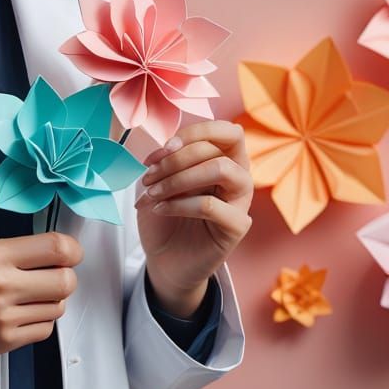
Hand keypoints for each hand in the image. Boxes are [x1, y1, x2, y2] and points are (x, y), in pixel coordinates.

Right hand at [0, 232, 82, 370]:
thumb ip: (15, 251)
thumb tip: (58, 253)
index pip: (56, 247)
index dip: (73, 251)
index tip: (72, 254)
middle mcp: (1, 283)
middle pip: (65, 280)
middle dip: (66, 278)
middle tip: (54, 277)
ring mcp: (4, 315)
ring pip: (58, 306)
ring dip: (52, 301)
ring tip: (31, 297)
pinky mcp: (5, 341)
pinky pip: (44, 329)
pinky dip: (40, 321)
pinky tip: (23, 314)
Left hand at [135, 120, 252, 313]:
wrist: (164, 257)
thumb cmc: (165, 213)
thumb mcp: (161, 178)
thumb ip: (169, 158)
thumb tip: (169, 146)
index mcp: (224, 158)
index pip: (225, 130)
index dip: (194, 132)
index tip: (163, 149)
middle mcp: (238, 176)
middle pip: (216, 148)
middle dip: (174, 159)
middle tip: (148, 178)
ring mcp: (240, 201)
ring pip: (222, 169)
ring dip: (180, 177)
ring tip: (153, 192)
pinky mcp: (237, 227)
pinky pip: (212, 205)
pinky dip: (179, 204)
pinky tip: (160, 209)